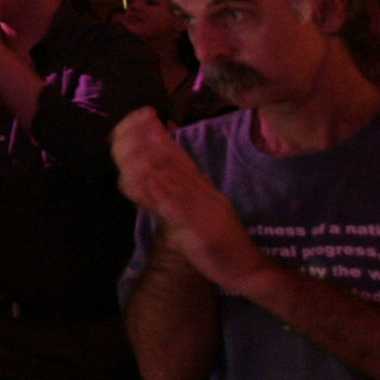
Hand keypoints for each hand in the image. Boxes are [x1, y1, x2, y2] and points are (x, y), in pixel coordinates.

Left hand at [113, 109, 267, 293]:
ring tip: (132, 140)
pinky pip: (176, 208)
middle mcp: (201, 191)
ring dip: (148, 157)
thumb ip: (180, 183)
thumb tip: (158, 158)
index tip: (144, 112)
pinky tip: (144, 178)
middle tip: (135, 118)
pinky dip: (159, 191)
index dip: (157, 131)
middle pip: (171, 159)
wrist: (247, 267)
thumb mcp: (201, 204)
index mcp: (201, 186)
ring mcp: (200, 209)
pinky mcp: (199, 229)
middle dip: (147, 137)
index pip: (177, 152)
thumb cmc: (218, 237)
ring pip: (170, 178)